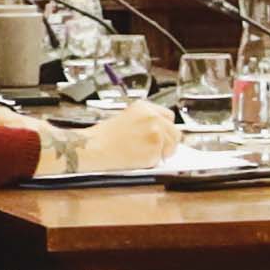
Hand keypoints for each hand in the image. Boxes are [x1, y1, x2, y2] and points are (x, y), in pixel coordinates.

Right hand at [47, 97, 178, 175]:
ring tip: (144, 154)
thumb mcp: (126, 117)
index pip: (169, 117)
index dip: (167, 128)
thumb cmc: (103, 136)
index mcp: (145, 108)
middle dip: (170, 143)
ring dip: (162, 153)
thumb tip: (161, 131)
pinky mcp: (154, 150)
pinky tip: (137, 158)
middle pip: (175, 132)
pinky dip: (151, 162)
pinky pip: (160, 159)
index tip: (165, 135)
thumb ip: (145, 121)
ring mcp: (155, 134)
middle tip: (162, 150)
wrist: (93, 147)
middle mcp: (153, 118)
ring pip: (171, 146)